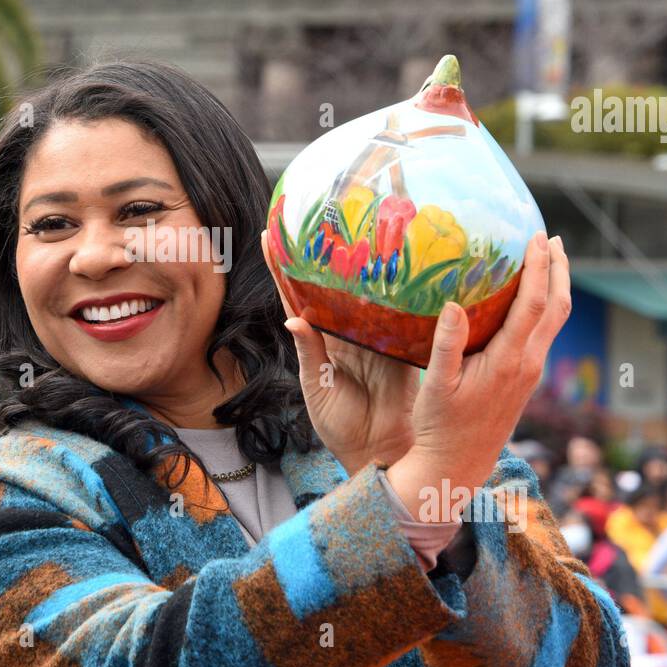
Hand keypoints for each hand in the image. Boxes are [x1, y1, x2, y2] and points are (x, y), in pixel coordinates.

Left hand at [261, 230, 419, 475]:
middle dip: (321, 251)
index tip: (268, 236)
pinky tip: (392, 264)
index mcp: (319, 340)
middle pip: (329, 284)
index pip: (295, 296)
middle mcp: (344, 330)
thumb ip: (309, 353)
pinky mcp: (399, 344)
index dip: (282, 268)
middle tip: (312, 215)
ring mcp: (372, 334)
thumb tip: (293, 318)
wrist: (378, 451)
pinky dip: (393, 292)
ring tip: (349, 227)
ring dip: (357, 263)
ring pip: (361, 292)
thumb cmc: (342, 425)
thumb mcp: (317, 389)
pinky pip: (395, 315)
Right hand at [404, 232, 570, 494]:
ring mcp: (529, 373)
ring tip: (548, 258)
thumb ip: (447, 344)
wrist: (457, 466)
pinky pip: (543, 333)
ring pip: (554, 321)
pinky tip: (528, 298)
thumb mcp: (436, 385)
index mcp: (508, 361)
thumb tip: (454, 304)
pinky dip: (544, 306)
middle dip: (558, 270)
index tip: (537, 238)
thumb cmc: (440, 426)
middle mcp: (527, 364)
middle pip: (557, 308)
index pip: (533, 305)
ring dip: (555, 286)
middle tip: (551, 238)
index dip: (539, 268)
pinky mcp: (524, 379)